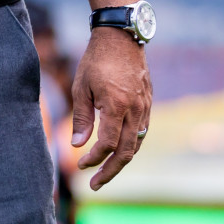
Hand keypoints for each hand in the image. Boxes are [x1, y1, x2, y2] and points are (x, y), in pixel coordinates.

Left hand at [71, 27, 151, 189]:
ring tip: (106, 173)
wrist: (121, 38)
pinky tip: (119, 152)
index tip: (80, 165)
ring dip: (122, 161)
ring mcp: (145, 108)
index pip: (107, 144)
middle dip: (110, 171)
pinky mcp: (148, 104)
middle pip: (126, 152)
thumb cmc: (96, 61)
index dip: (93, 158)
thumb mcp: (81, 87)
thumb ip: (81, 117)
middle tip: (95, 185)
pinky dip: (131, 146)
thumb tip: (76, 144)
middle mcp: (135, 110)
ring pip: (137, 144)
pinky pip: (142, 132)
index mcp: (116, 106)